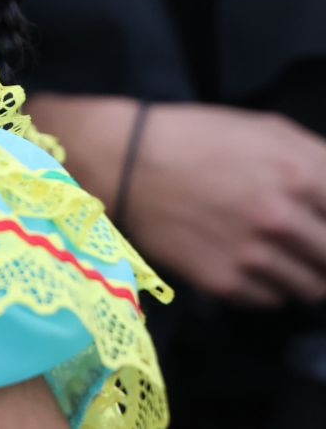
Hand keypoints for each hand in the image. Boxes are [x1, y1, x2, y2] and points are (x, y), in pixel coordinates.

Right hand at [126, 104, 325, 305]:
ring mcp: (251, 255)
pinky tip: (245, 262)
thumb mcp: (267, 129)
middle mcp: (280, 220)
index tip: (318, 225)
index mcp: (298, 176)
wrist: (125, 161)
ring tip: (276, 255)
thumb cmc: (198, 138)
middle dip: (323, 254)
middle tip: (306, 245)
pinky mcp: (222, 281)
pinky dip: (265, 287)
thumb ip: (321, 158)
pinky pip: (269, 301)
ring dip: (301, 275)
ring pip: (309, 289)